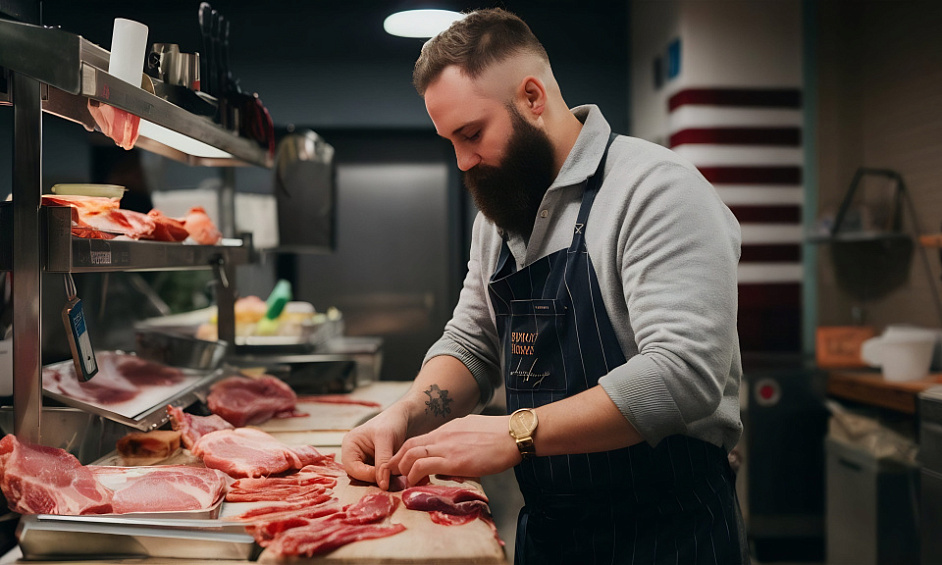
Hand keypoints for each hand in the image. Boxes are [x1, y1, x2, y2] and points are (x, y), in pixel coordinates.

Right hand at [341, 405, 409, 489]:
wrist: (404, 418)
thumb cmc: (391, 422)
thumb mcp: (385, 438)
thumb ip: (383, 461)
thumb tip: (382, 485)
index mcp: (349, 445)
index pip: (353, 468)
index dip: (368, 476)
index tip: (386, 479)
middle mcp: (353, 454)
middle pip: (359, 476)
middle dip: (375, 479)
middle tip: (392, 481)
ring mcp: (364, 460)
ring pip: (369, 478)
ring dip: (382, 479)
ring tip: (396, 476)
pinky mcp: (374, 465)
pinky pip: (378, 476)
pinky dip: (387, 477)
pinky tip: (397, 474)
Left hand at [387, 414, 519, 486]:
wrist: (514, 434)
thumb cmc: (500, 436)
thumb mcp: (472, 432)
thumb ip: (458, 442)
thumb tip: (452, 458)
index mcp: (447, 429)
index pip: (416, 440)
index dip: (404, 455)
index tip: (402, 468)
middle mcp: (443, 435)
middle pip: (408, 446)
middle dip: (397, 462)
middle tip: (396, 478)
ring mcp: (447, 447)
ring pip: (411, 455)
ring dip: (404, 470)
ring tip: (406, 483)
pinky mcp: (454, 460)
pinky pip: (424, 466)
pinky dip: (414, 476)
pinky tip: (418, 484)